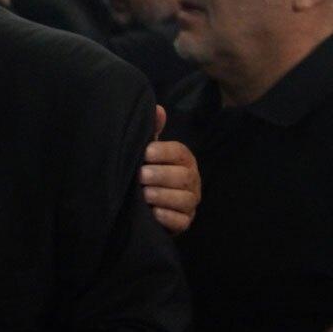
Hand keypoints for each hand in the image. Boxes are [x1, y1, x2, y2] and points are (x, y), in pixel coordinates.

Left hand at [142, 105, 199, 233]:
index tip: (146, 152)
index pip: (180, 153)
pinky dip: (167, 217)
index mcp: (184, 160)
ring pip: (183, 199)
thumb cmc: (150, 172)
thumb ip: (153, 133)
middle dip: (161, 175)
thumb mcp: (150, 153)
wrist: (149, 204)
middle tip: (141, 175)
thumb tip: (157, 109)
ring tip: (144, 194)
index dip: (164, 152)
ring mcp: (190, 203)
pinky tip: (153, 213)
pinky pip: (181, 221)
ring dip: (162, 196)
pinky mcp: (185, 222)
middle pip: (183, 177)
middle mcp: (192, 180)